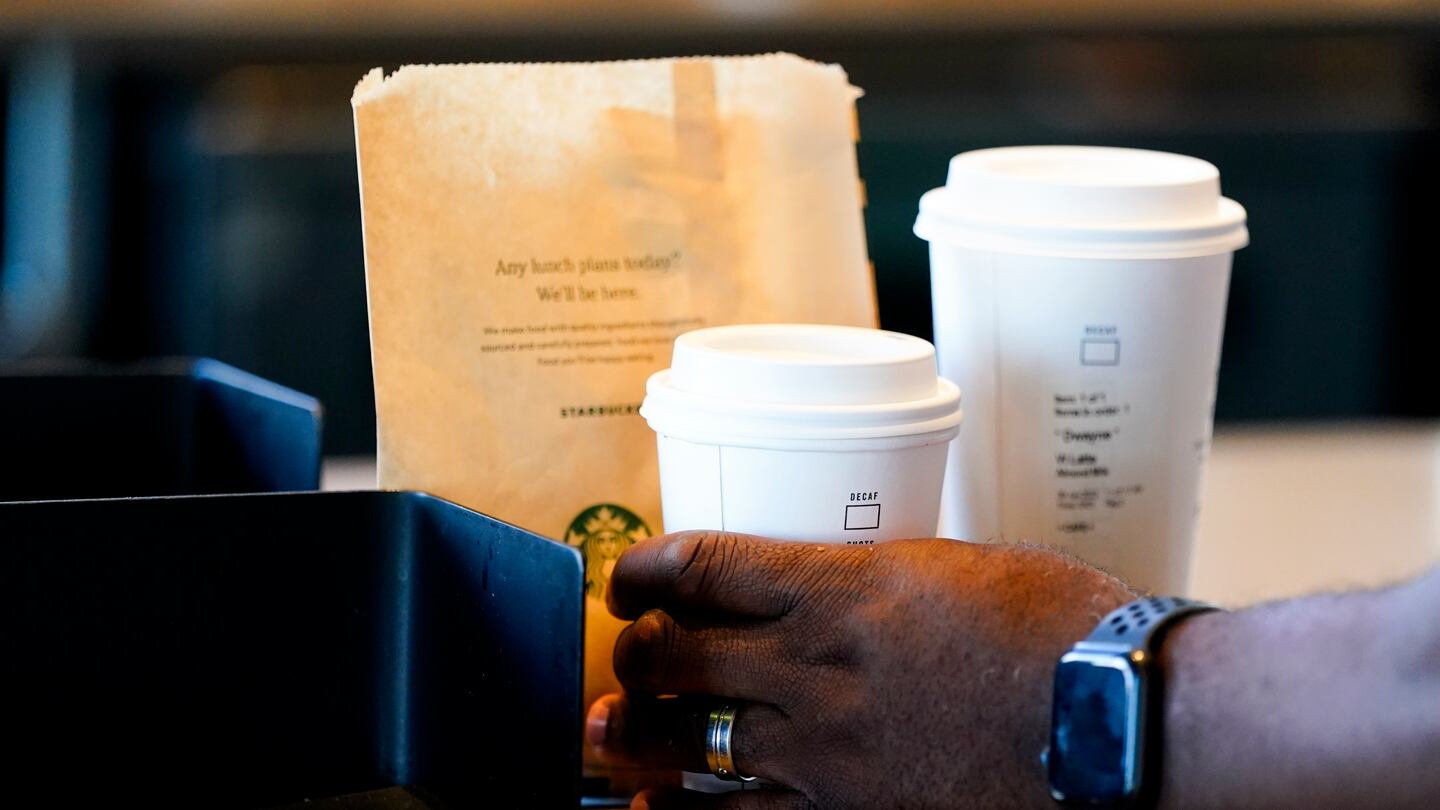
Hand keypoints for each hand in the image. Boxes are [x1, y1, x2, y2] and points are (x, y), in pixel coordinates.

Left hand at [586, 531, 1135, 808]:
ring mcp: (828, 753)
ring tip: (607, 729)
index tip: (629, 576)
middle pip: (681, 655)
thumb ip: (865, 580)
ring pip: (691, 740)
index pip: (706, 568)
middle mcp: (818, 671)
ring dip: (634, 733)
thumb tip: (817, 587)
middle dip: (634, 653)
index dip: (646, 569)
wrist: (1119, 720)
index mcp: (841, 592)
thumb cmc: (1058, 629)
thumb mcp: (950, 567)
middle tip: (624, 653)